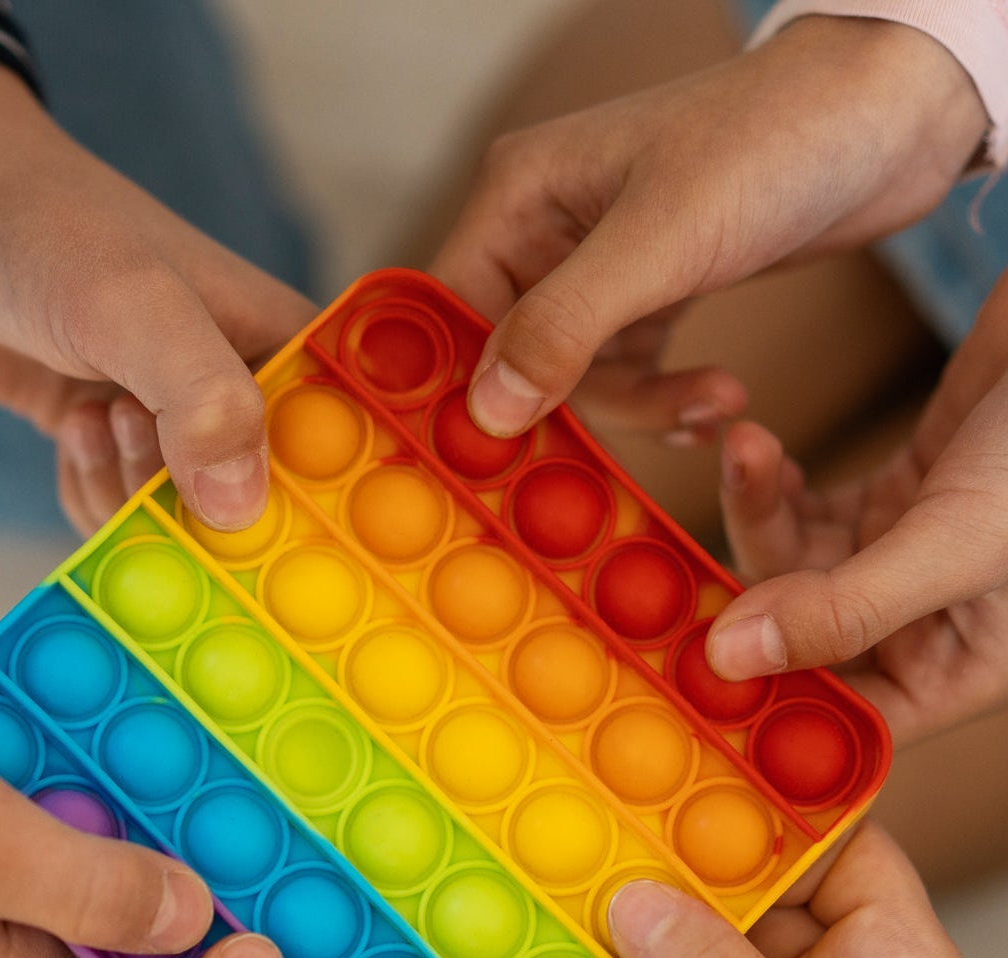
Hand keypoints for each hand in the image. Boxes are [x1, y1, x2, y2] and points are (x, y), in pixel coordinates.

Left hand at [0, 60, 314, 535]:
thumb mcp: (137, 309)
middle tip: (125, 422)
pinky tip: (71, 431)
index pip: (337, 460)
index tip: (238, 520)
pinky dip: (92, 497)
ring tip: (88, 415)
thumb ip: (202, 404)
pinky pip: (129, 522)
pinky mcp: (127, 451)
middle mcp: (249, 399)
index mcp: (287, 354)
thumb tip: (240, 513)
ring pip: (182, 528)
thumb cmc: (52, 235)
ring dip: (122, 494)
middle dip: (184, 503)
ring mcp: (184, 430)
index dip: (301, 508)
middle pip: (256, 514)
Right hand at [433, 18, 984, 442]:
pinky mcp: (649, 294)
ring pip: (575, 382)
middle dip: (582, 407)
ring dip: (643, 407)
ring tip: (719, 403)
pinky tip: (711, 404)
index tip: (496, 457)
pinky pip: (627, 376)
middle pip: (512, 363)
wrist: (890, 116)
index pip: (449, 315)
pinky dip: (664, 400)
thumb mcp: (661, 241)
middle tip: (652, 427)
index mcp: (520, 197)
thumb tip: (485, 409)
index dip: (464, 390)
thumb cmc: (775, 141)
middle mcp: (545, 233)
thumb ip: (564, 326)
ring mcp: (596, 267)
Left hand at [706, 272, 1007, 744]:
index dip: (768, 711)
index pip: (849, 720)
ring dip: (756, 516)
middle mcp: (937, 623)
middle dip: (747, 594)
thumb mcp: (956, 540)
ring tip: (746, 450)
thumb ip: (844, 608)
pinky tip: (754, 447)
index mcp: (965, 664)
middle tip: (690, 553)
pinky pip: (808, 510)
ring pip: (796, 569)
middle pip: (803, 641)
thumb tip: (731, 665)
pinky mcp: (902, 491)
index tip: (688, 681)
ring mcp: (914, 556)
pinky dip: (773, 483)